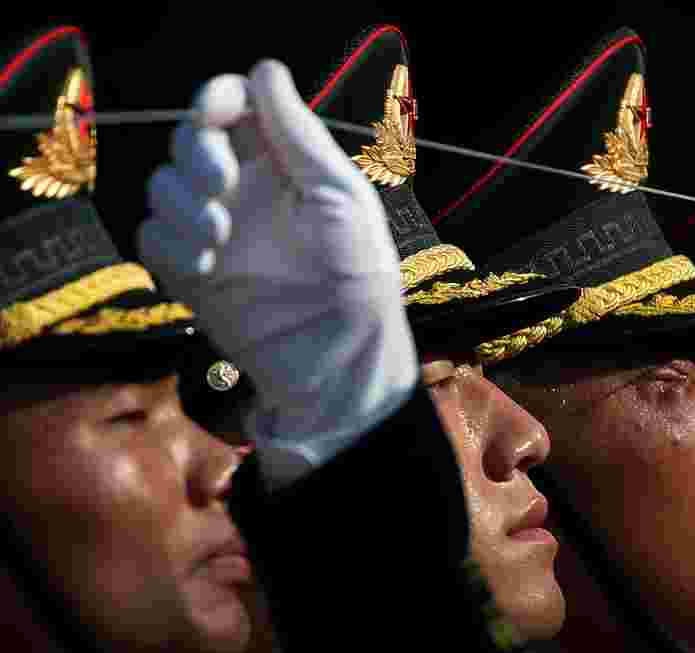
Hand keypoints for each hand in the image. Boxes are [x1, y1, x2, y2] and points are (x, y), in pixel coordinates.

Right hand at [139, 60, 417, 477]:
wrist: (340, 355)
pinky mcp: (191, 273)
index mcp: (284, 165)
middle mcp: (245, 191)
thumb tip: (265, 70)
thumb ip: (298, 136)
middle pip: (190, 141)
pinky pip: (153, 238)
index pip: (234, 108)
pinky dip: (169, 244)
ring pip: (163, 186)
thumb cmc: (357, 273)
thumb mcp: (339, 196)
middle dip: (196, 153)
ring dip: (183, 203)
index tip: (215, 113)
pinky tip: (207, 266)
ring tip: (221, 239)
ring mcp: (216, 231)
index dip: (216, 99)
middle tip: (222, 186)